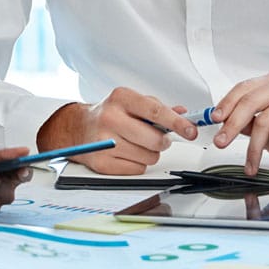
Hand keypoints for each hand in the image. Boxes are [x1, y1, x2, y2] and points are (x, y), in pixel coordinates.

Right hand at [39, 88, 196, 174]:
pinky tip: (126, 153)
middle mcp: (110, 118)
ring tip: (136, 144)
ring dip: (150, 153)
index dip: (177, 123)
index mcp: (121, 98)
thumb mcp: (131, 102)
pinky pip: (137, 169)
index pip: (155, 111)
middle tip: (156, 138)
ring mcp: (104, 142)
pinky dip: (137, 164)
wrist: (78, 128)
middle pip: (154, 139)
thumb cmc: (109, 113)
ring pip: (149, 157)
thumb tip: (183, 113)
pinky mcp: (102, 163)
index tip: (191, 131)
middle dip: (162, 142)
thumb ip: (158, 107)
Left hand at [210, 72, 268, 175]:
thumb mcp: (268, 131)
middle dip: (232, 126)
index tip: (214, 119)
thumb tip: (222, 121)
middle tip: (221, 142)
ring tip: (253, 164)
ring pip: (265, 120)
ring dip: (255, 148)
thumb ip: (248, 122)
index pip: (244, 88)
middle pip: (250, 102)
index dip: (226, 104)